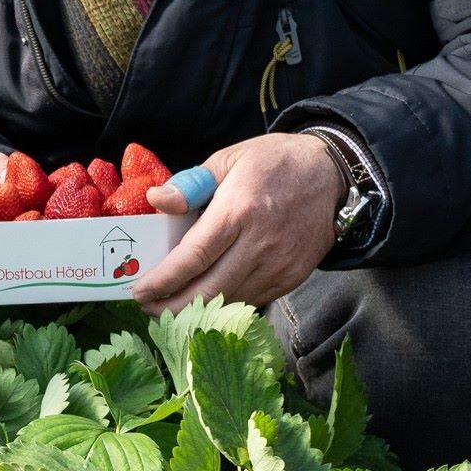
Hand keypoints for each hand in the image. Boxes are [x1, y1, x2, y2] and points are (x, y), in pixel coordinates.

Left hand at [132, 131, 342, 311]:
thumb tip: (156, 201)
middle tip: (147, 308)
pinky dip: (224, 305)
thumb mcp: (228, 159)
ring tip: (169, 307)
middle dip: (172, 308)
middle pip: (209, 291)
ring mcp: (279, 265)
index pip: (194, 257)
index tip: (139, 291)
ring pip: (229, 302)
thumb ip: (190, 184)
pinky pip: (251, 301)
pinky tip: (206, 301)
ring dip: (196, 311)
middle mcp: (260, 243)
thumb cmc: (274, 163)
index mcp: (239, 210)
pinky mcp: (292, 277)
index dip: (163, 280)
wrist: (332, 175)